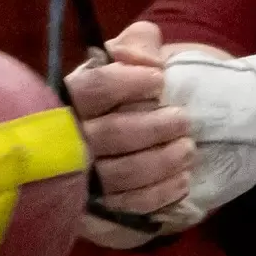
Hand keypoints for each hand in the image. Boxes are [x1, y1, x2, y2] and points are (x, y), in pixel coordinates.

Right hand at [65, 22, 196, 234]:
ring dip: (160, 162)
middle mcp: (67, 139)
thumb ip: (138, 45)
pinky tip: (181, 179)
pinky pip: (127, 207)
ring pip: (118, 175)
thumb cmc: (131, 91)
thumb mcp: (132, 58)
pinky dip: (159, 193)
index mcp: (70, 96)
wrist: (137, 129)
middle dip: (153, 128)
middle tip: (183, 120)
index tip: (159, 80)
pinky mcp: (98, 211)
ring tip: (187, 149)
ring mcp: (80, 179)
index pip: (91, 89)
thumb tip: (147, 60)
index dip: (127, 83)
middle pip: (108, 136)